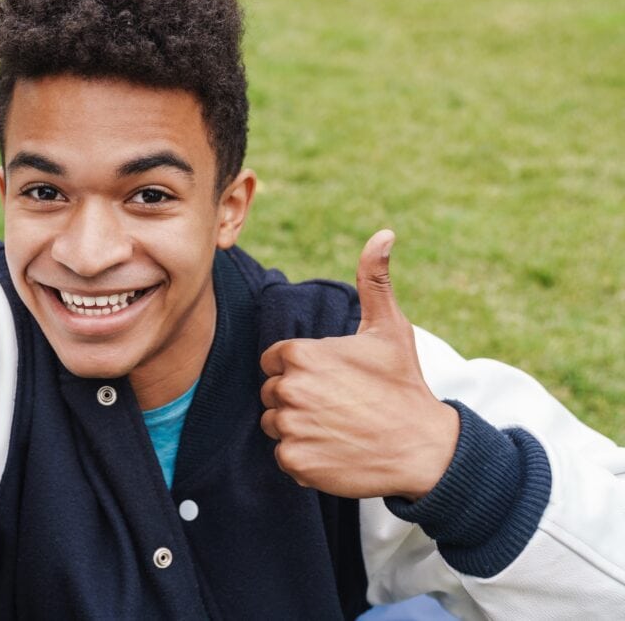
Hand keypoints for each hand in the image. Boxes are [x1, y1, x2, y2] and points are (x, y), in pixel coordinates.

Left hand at [259, 230, 459, 499]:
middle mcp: (290, 389)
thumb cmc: (402, 384)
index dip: (300, 369)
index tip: (331, 379)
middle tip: (338, 405)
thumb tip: (383, 234)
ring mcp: (291, 427)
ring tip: (337, 426)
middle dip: (297, 398)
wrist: (424, 448)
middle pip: (272, 393)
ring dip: (298, 428)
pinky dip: (304, 458)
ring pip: (274, 425)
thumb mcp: (389, 328)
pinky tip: (335, 450)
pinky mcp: (296, 462)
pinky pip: (283, 457)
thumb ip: (374, 280)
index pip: (274, 361)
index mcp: (301, 354)